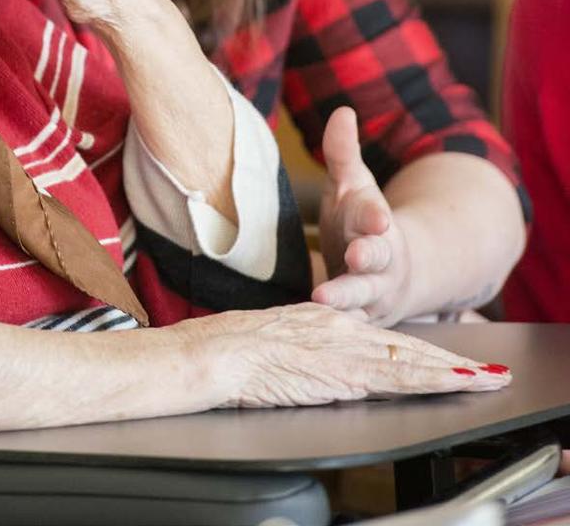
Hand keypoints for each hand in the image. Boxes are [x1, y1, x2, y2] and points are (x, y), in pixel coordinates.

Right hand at [182, 303, 509, 408]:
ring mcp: (345, 348)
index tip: (445, 360)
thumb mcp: (278, 341)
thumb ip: (305, 348)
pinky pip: (396, 377)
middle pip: (405, 347)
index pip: (383, 338)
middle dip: (448, 361)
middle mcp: (342, 327)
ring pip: (410, 360)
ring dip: (451, 372)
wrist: (219, 351)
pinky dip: (429, 379)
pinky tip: (451, 384)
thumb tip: (317, 362)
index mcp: (325, 319)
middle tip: (485, 372)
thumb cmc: (233, 351)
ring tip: (483, 380)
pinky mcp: (343, 370)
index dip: (418, 351)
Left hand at [311, 107, 412, 324]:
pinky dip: (334, 331)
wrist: (391, 273)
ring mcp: (372, 296)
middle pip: (376, 262)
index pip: (378, 218)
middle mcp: (380, 263)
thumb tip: (342, 111)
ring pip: (362, 301)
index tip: (378, 217)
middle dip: (367, 260)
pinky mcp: (358, 322)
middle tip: (356, 256)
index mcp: (376, 226)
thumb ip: (343, 153)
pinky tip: (312, 330)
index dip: (376, 217)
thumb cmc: (361, 223)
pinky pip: (348, 329)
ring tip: (322, 300)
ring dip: (345, 301)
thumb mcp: (352, 186)